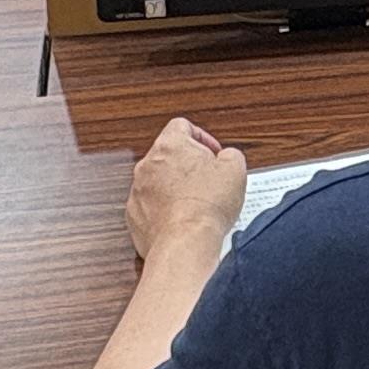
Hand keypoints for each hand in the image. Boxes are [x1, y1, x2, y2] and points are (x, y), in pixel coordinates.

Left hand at [128, 120, 247, 259]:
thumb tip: (226, 158)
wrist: (185, 242)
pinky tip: (182, 221)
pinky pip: (149, 207)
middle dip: (188, 166)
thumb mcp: (235, 169)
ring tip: (196, 204)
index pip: (181, 126)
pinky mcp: (134, 216)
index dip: (201, 137)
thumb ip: (230, 155)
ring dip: (174, 189)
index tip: (212, 153)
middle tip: (208, 180)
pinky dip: (164, 211)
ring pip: (157, 182)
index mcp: (170, 145)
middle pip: (168, 155)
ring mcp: (137, 191)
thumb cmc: (207, 205)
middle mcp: (147, 164)